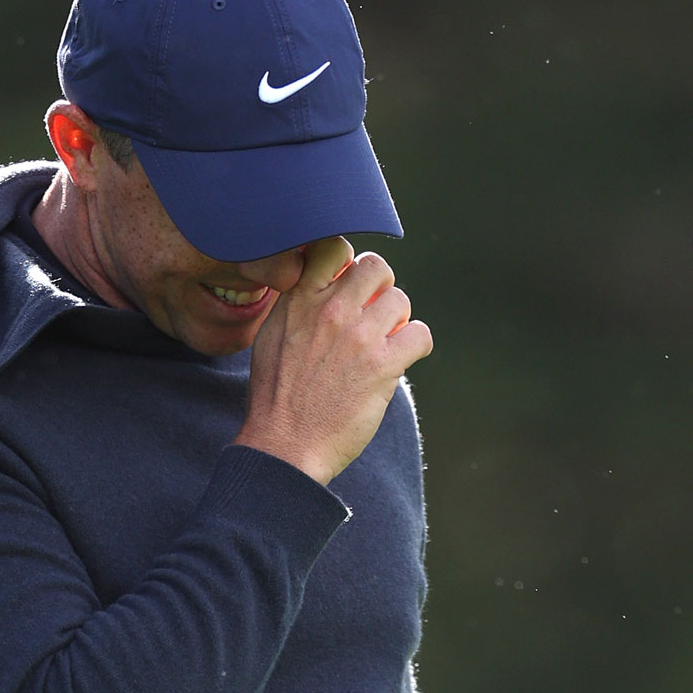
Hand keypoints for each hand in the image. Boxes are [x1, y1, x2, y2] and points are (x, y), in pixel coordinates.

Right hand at [233, 237, 432, 484]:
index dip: (348, 262)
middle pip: (376, 267)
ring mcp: (358, 336)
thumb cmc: (276, 396)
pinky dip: (415, 345)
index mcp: (299, 299)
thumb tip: (325, 282)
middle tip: (372, 315)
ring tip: (382, 344)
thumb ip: (298, 303)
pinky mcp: (383, 365)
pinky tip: (398, 360)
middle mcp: (330, 309)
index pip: (334, 246)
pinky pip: (420, 334)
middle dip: (380, 288)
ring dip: (396, 322)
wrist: (283, 446)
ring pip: (401, 300)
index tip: (347, 285)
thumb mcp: (272, 335)